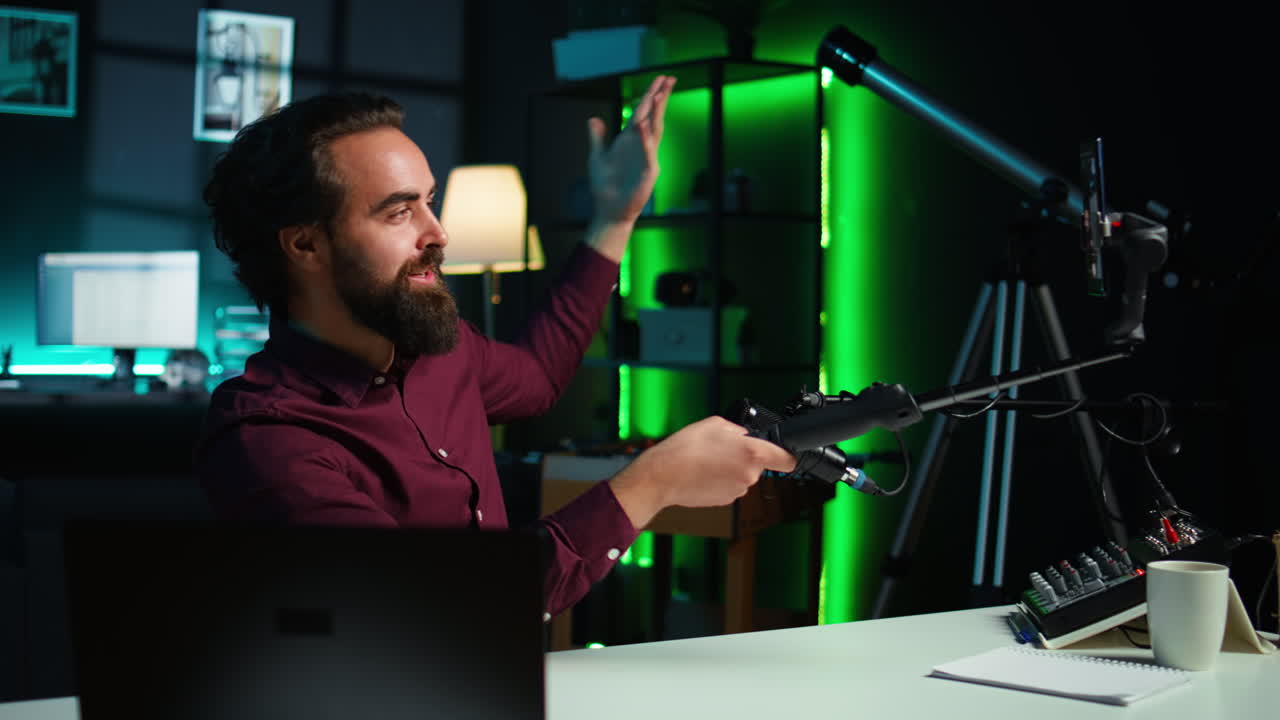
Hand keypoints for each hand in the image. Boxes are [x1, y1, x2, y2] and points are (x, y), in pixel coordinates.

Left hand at [587, 75, 675, 228]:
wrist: (608, 209)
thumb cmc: (605, 186)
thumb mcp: (597, 157)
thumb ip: (597, 137)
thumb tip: (594, 119)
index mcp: (630, 140)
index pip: (642, 113)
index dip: (650, 96)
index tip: (659, 80)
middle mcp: (641, 146)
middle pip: (654, 117)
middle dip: (660, 98)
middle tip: (668, 79)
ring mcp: (647, 159)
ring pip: (655, 132)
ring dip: (656, 114)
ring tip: (659, 95)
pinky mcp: (647, 174)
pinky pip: (649, 154)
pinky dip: (646, 141)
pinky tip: (643, 127)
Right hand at [609, 416, 796, 529]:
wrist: (662, 476)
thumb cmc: (686, 449)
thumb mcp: (716, 424)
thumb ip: (739, 431)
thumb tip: (745, 437)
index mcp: (753, 454)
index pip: (788, 460)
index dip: (786, 455)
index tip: (783, 453)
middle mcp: (750, 475)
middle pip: (759, 465)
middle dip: (745, 456)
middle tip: (722, 449)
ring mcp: (738, 491)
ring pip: (743, 475)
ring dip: (731, 468)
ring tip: (707, 460)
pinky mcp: (725, 501)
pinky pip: (730, 486)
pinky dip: (721, 479)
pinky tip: (703, 472)